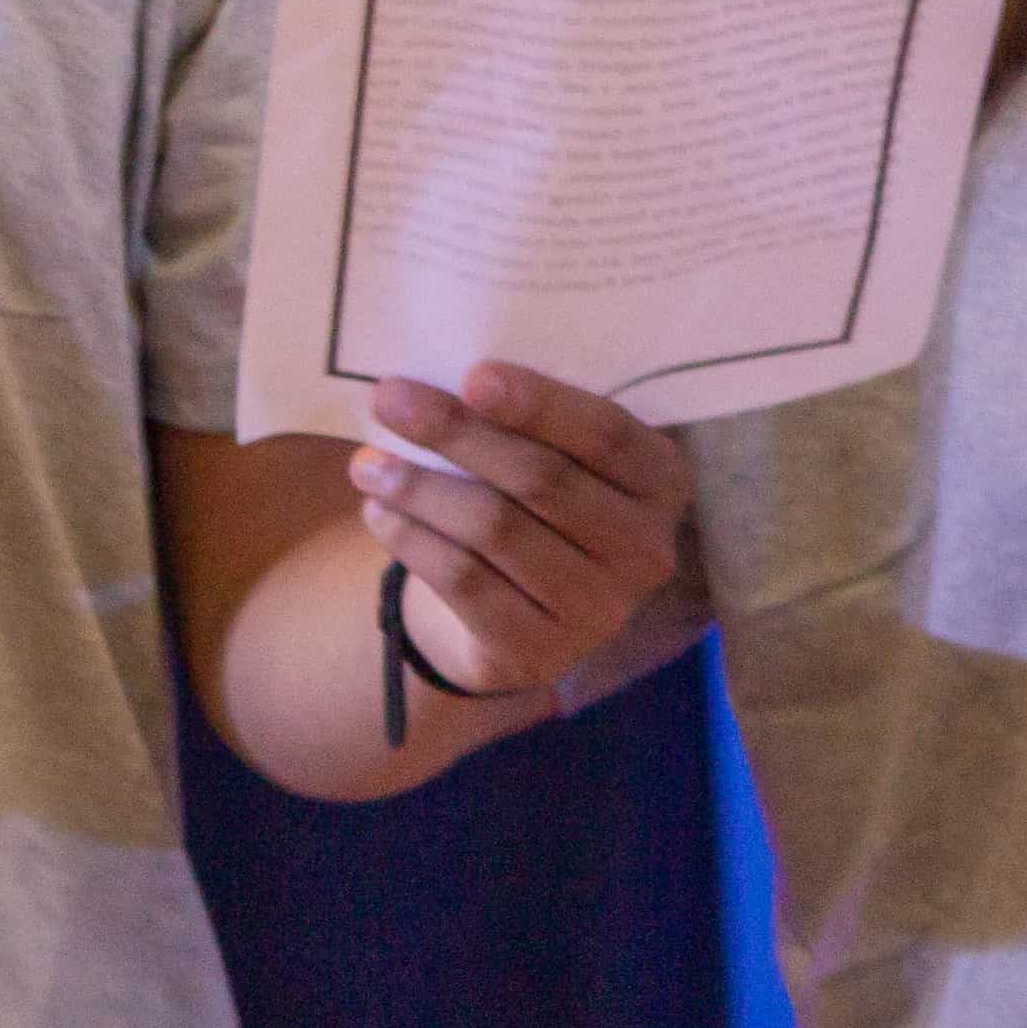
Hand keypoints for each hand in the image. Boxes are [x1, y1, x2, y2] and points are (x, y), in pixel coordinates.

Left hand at [344, 360, 693, 692]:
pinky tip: (378, 513)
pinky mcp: (542, 651)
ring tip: (366, 464)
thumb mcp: (551, 452)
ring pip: (495, 530)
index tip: (472, 376)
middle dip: (456, 432)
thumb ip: (522, 418)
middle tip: (389, 399)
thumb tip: (432, 380)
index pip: (606, 434)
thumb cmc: (531, 498)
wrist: (518, 607)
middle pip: (541, 479)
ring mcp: (599, 608)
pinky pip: (466, 583)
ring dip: (420, 489)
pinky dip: (414, 541)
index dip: (541, 404)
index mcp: (660, 480)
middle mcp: (644, 549)